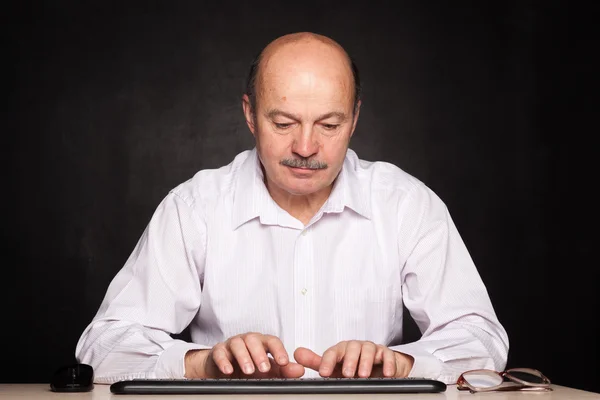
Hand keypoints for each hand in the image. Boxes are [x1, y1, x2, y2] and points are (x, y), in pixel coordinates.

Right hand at [184, 332, 304, 378]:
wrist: (223, 368)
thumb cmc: (249, 366)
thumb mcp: (268, 370)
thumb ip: (283, 370)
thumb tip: (300, 370)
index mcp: (262, 342)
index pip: (272, 341)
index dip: (278, 350)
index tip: (284, 362)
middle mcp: (248, 340)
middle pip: (254, 340)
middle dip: (260, 354)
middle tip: (265, 369)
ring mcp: (232, 344)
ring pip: (237, 344)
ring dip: (244, 357)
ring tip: (249, 371)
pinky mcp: (218, 351)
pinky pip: (219, 352)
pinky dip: (224, 361)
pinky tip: (228, 370)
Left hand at [294, 341, 413, 377]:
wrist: (379, 367)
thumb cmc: (354, 366)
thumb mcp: (335, 366)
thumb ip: (317, 361)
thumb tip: (297, 353)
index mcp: (343, 350)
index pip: (333, 352)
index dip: (327, 361)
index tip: (324, 373)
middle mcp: (356, 347)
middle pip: (353, 348)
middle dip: (349, 361)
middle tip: (347, 374)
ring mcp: (372, 349)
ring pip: (369, 350)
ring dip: (366, 362)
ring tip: (363, 375)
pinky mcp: (387, 354)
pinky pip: (388, 355)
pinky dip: (388, 364)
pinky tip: (387, 373)